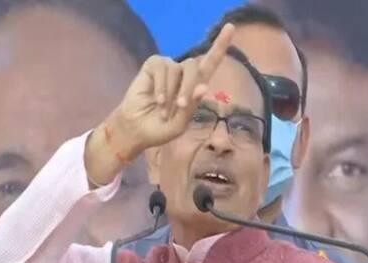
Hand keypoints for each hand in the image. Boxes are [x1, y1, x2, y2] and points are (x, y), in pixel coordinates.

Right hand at [109, 23, 234, 157]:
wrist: (137, 130)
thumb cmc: (161, 128)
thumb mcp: (180, 124)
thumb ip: (191, 107)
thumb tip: (203, 87)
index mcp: (195, 85)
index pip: (210, 63)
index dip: (220, 45)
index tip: (230, 27)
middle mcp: (183, 73)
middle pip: (194, 66)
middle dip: (189, 86)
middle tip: (181, 106)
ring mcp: (168, 67)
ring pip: (177, 69)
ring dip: (171, 93)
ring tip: (164, 110)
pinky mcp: (153, 65)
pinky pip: (162, 68)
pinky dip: (161, 86)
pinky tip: (157, 100)